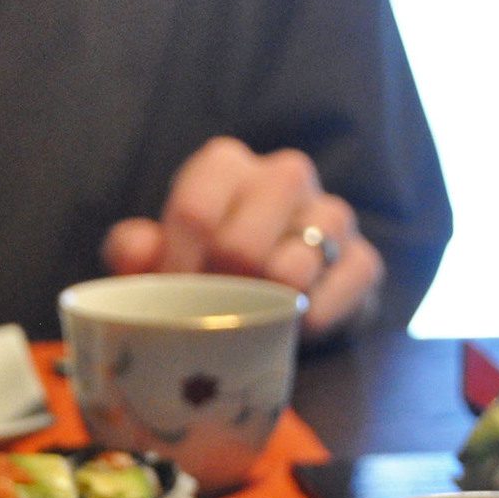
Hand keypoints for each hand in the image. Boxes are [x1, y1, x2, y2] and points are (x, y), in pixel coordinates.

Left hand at [102, 137, 384, 341]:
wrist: (274, 300)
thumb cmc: (206, 269)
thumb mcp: (160, 257)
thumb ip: (134, 250)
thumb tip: (137, 253)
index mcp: (225, 166)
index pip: (193, 211)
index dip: (175, 270)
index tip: (169, 302)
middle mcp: (283, 175)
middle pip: (240, 246)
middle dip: (216, 296)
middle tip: (206, 319)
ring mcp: (331, 214)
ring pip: (294, 267)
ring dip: (263, 310)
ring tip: (249, 323)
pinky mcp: (364, 258)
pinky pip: (343, 290)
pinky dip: (314, 320)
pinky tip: (294, 331)